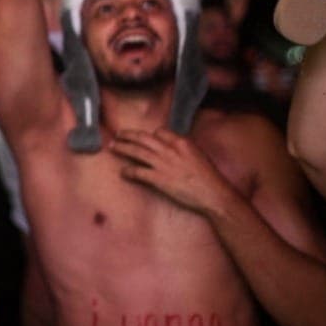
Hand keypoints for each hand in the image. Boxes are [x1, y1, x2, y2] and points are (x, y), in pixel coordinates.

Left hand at [110, 128, 233, 213]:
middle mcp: (169, 150)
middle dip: (128, 135)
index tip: (144, 137)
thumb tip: (173, 148)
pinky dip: (128, 171)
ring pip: (136, 151)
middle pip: (143, 138)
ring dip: (122, 148)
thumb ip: (183, 149)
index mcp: (181, 142)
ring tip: (113, 147)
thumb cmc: (209, 178)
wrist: (213, 194)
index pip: (160, 131)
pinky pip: (137, 172)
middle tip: (118, 135)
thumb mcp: (198, 155)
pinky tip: (123, 172)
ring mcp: (162, 164)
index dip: (150, 134)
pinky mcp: (158, 179)